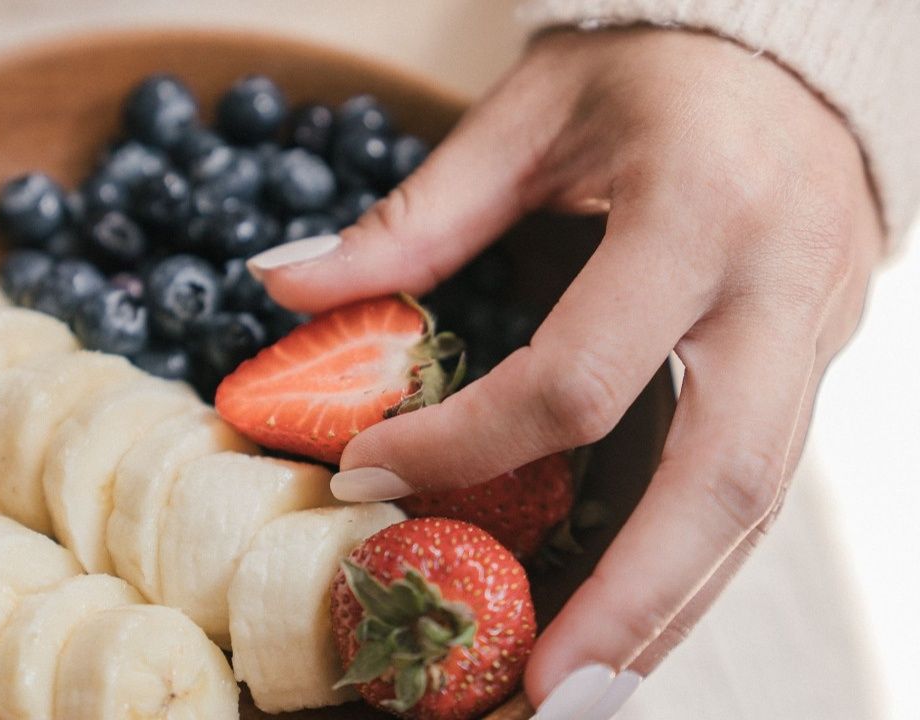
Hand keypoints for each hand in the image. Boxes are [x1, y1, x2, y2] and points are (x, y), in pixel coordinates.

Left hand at [251, 28, 880, 714]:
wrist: (792, 55)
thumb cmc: (653, 68)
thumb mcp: (529, 117)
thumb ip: (415, 214)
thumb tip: (285, 283)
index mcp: (700, 210)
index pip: (579, 375)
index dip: (467, 444)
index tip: (370, 474)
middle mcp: (780, 289)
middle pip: (719, 480)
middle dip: (631, 601)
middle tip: (545, 691)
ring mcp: (815, 335)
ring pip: (755, 505)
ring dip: (669, 610)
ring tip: (583, 689)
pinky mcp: (815, 362)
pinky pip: (760, 483)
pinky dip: (691, 561)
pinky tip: (631, 614)